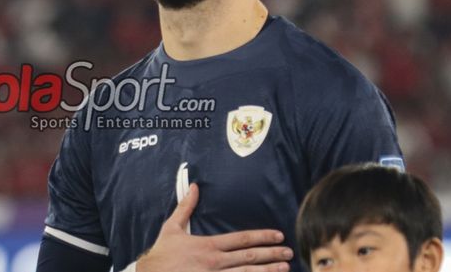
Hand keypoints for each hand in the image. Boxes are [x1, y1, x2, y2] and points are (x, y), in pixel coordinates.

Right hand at [136, 184, 292, 271]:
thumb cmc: (161, 255)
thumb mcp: (171, 228)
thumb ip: (186, 207)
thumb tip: (196, 186)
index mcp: (208, 246)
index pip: (242, 239)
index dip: (262, 237)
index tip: (278, 235)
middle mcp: (214, 263)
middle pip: (249, 258)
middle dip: (272, 254)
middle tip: (289, 253)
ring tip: (285, 269)